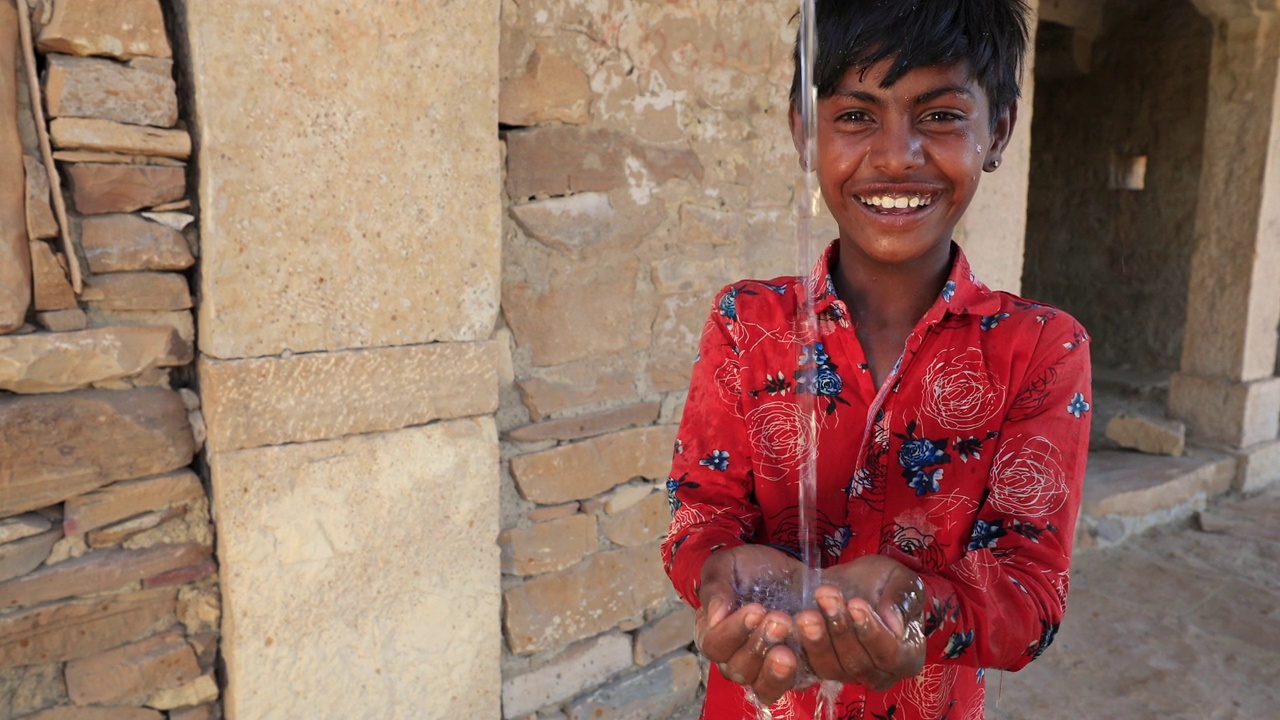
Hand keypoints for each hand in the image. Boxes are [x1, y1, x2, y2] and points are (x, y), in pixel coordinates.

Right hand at [695, 545, 808, 704]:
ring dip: (778, 670)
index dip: (733, 632)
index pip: (714, 646)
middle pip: (739, 670)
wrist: (798, 574)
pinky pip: (798, 685)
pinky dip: (807, 666)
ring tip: (792, 647)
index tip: (756, 610)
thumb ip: (716, 587)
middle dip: (759, 646)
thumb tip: (714, 617)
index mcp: (715, 634)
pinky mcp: (797, 675)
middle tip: (780, 620)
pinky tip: (816, 642)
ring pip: (765, 689)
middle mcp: (736, 659)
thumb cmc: (757, 570)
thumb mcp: (730, 565)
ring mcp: (767, 671)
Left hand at [793, 555, 925, 690]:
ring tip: (806, 613)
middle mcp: (877, 674)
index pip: (892, 656)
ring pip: (830, 668)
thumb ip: (903, 597)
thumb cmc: (876, 582)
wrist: (839, 583)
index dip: (872, 632)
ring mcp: (845, 676)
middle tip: (825, 596)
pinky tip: (788, 625)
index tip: (855, 604)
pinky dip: (797, 649)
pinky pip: (803, 671)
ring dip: (816, 639)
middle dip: (840, 629)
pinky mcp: (815, 673)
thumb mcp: (898, 578)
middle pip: (858, 664)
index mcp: (906, 656)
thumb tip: (895, 624)